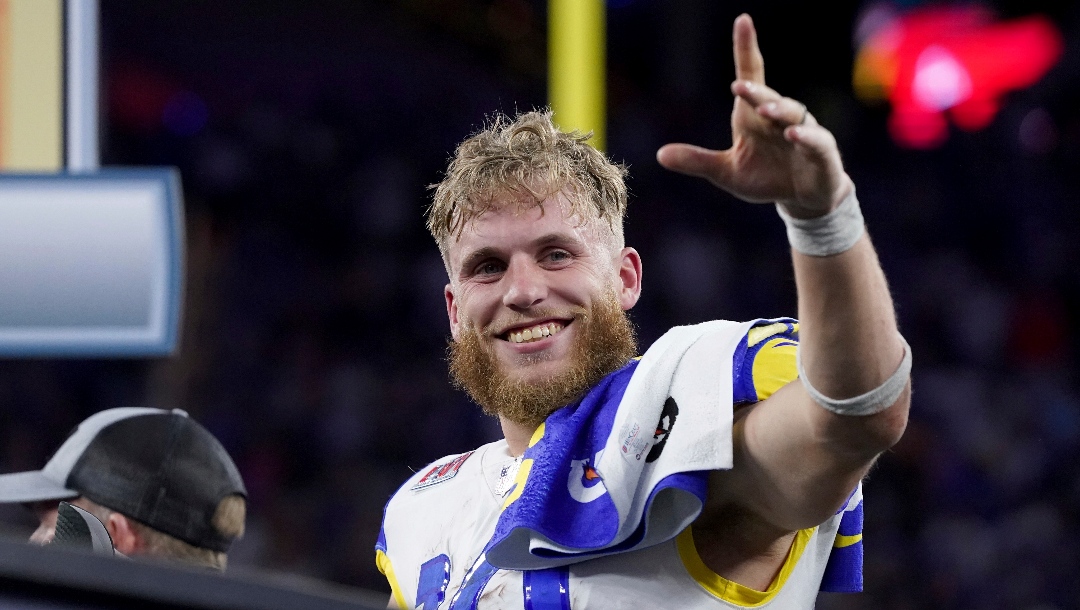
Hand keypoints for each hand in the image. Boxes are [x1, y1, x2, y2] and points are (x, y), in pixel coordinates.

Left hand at [657, 14, 850, 217]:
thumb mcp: (726, 172)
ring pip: (793, 113)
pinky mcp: (821, 152)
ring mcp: (803, 132)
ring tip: (763, 111)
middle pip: (768, 97)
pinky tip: (793, 134)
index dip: (746, 49)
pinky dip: (806, 136)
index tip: (742, 21)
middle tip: (738, 86)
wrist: (802, 199)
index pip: (751, 76)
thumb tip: (660, 155)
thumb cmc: (766, 178)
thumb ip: (697, 162)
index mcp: (754, 117)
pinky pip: (816, 139)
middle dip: (755, 91)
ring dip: (778, 110)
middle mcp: (780, 118)